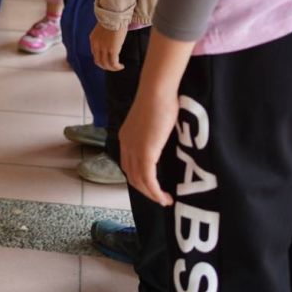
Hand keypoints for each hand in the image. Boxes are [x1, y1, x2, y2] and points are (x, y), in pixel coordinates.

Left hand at [90, 23, 127, 70]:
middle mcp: (96, 45)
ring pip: (106, 64)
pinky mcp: (112, 50)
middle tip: (113, 67)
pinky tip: (121, 66)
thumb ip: (104, 36)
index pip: (95, 54)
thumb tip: (110, 41)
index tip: (108, 60)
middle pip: (99, 62)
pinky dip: (117, 67)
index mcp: (93, 40)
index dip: (101, 59)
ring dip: (112, 68)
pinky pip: (113, 63)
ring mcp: (104, 48)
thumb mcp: (103, 29)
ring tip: (118, 67)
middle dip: (106, 66)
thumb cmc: (112, 19)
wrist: (115, 16)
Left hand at [120, 88, 177, 206]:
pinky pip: (149, 179)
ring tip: (164, 200)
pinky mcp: (146, 153)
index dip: (139, 178)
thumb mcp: (153, 120)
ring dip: (152, 194)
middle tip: (160, 197)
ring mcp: (134, 149)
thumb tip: (162, 140)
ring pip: (139, 181)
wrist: (157, 92)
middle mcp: (126, 145)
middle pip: (131, 176)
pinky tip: (164, 197)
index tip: (152, 186)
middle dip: (145, 190)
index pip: (128, 165)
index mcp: (126, 138)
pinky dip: (155, 191)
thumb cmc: (160, 100)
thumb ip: (153, 133)